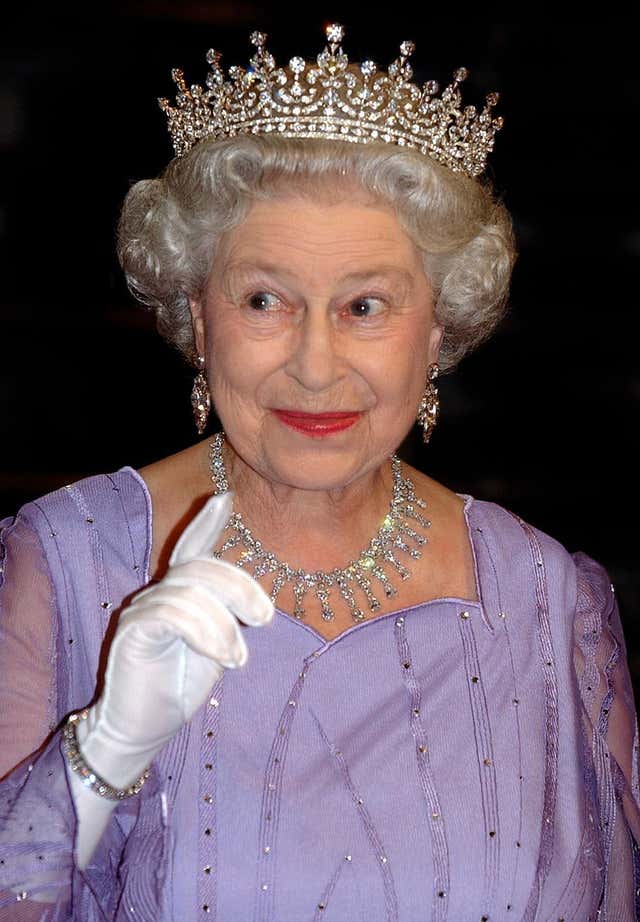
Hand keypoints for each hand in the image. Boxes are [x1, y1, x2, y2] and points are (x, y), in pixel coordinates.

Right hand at [79, 490, 273, 788]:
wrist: (143, 730)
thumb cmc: (179, 689)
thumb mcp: (214, 647)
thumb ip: (224, 618)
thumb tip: (250, 601)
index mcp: (178, 594)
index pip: (191, 548)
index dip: (205, 523)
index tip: (225, 498)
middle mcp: (157, 594)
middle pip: (201, 567)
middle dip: (240, 587)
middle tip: (266, 618)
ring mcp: (142, 609)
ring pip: (192, 592)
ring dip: (224, 626)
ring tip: (237, 658)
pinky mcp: (133, 630)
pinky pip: (174, 614)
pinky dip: (206, 633)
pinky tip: (223, 658)